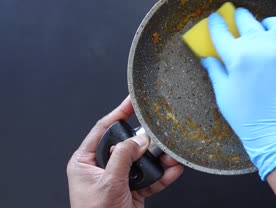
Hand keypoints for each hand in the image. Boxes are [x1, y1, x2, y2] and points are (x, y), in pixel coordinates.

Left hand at [67, 96, 183, 207]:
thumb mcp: (107, 183)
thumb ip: (123, 157)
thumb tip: (138, 139)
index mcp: (85, 162)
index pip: (103, 129)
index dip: (118, 113)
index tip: (131, 101)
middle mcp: (102, 167)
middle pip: (127, 144)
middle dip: (146, 140)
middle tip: (159, 131)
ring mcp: (118, 178)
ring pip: (142, 161)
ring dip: (159, 158)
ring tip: (172, 153)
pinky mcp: (132, 190)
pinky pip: (150, 178)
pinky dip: (163, 175)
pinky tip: (174, 169)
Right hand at [201, 8, 275, 179]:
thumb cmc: (249, 118)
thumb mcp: (224, 95)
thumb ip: (216, 71)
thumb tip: (208, 59)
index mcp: (238, 56)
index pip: (222, 31)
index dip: (216, 23)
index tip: (215, 19)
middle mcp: (260, 47)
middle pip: (247, 20)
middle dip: (238, 17)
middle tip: (235, 18)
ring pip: (274, 23)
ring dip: (265, 23)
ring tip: (261, 29)